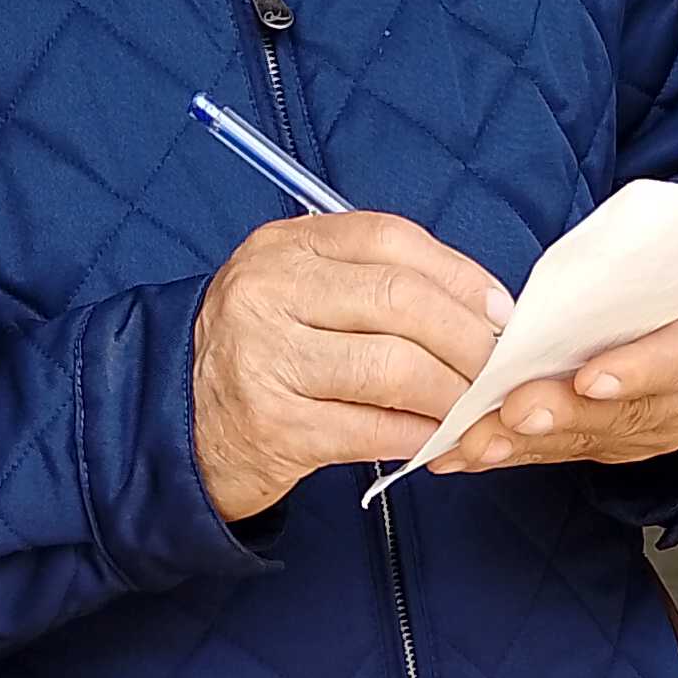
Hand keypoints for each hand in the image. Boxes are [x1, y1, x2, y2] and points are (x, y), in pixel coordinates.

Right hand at [194, 213, 513, 523]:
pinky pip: (370, 430)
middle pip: (399, 301)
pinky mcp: (274, 428)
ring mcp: (266, 361)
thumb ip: (369, 283)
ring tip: (473, 406)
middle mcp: (268, 293)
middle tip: (499, 367)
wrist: (179, 423)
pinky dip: (416, 434)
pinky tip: (434, 437)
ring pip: (392, 368)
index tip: (499, 311)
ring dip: (450, 392)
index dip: (458, 275)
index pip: (389, 241)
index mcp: (283, 247)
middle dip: (467, 338)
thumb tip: (480, 307)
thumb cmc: (262, 353)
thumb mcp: (298, 292)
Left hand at [436, 273, 677, 478]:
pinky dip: (524, 451)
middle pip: (634, 409)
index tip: (589, 379)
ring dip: (532, 442)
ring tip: (478, 440)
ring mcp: (673, 425)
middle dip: (566, 412)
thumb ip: (630, 273)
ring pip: (600, 438)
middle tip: (513, 411)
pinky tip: (477, 452)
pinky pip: (578, 451)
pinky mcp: (636, 444)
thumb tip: (562, 292)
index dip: (637, 370)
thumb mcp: (673, 252)